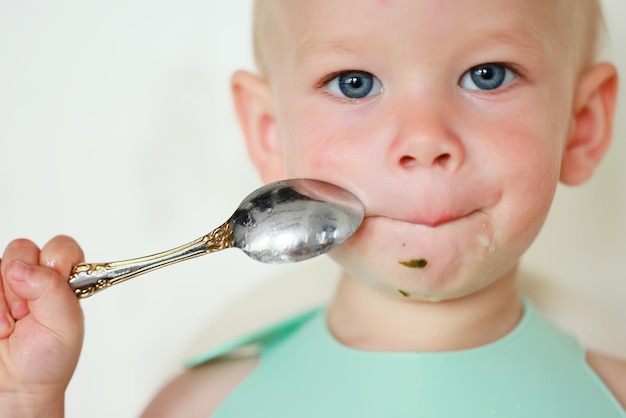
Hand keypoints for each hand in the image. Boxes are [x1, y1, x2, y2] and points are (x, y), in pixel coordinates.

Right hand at [0, 236, 84, 415]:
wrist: (16, 390)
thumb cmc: (46, 360)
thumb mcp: (66, 325)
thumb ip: (53, 289)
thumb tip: (22, 267)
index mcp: (59, 279)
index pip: (60, 247)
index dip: (57, 261)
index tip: (56, 282)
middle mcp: (29, 277)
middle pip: (21, 249)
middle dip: (24, 282)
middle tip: (27, 312)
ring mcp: (1, 285)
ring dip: (3, 301)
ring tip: (10, 327)